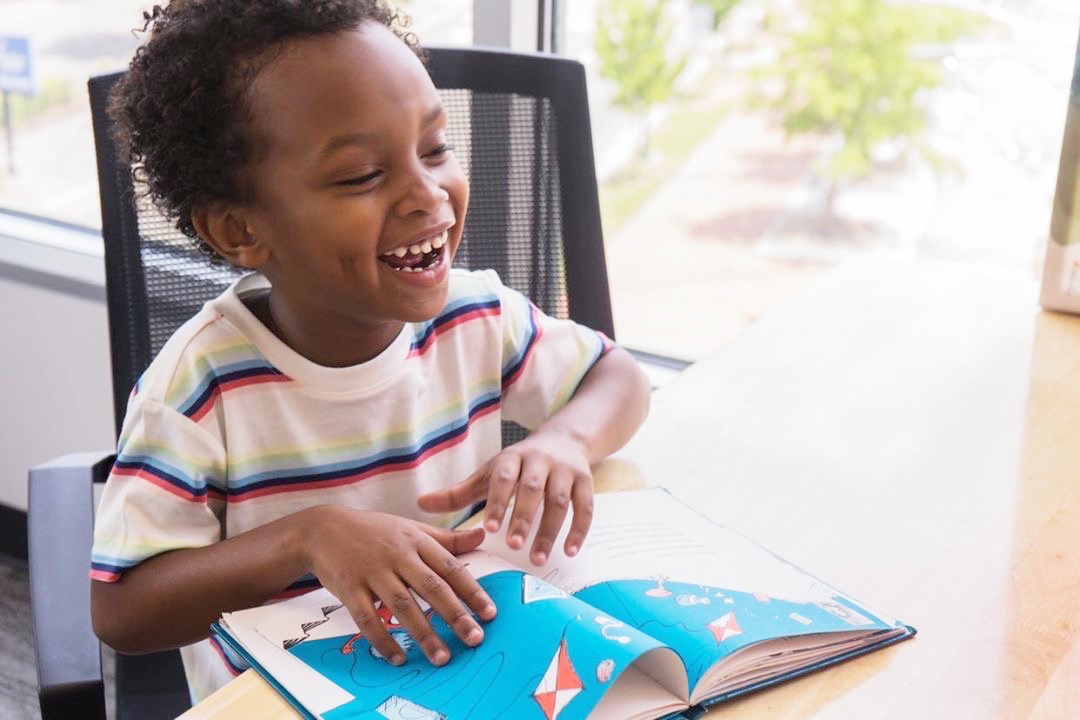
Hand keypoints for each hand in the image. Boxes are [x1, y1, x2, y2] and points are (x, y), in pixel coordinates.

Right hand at [299, 507, 495, 666]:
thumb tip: (482, 535)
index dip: (471, 590)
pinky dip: (382, 639)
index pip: (450, 567)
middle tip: (475, 639)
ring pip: (402, 605)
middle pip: (431, 587)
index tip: (490, 613)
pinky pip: (367, 618)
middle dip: (455, 615)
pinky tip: (397, 658)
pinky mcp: (349, 587)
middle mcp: (397, 555)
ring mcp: (372, 571)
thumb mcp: (412, 528)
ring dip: (423, 634)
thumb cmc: (375, 531)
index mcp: (416, 541)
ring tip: (442, 658)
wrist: (323, 528)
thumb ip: (447, 538)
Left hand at [418, 429, 593, 565]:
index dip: (498, 502)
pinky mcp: (586, 481)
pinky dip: (579, 529)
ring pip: (560, 501)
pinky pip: (585, 506)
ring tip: (539, 558)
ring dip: (551, 530)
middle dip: (523, 517)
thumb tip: (420, 504)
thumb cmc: (517, 465)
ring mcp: (566, 470)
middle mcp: (540, 461)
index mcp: (512, 458)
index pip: (504, 479)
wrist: (564, 439)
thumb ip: (458, 492)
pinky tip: (569, 551)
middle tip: (513, 546)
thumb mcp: (488, 473)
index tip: (489, 528)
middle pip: (533, 489)